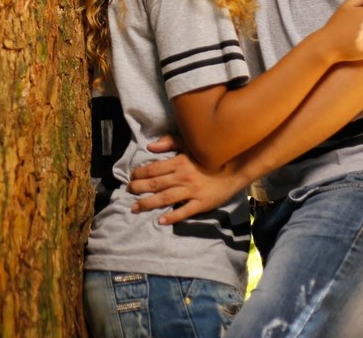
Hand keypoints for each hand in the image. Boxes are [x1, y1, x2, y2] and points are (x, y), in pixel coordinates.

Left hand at [127, 137, 247, 225]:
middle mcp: (183, 177)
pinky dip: (171, 217)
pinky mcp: (201, 204)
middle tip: (128, 192)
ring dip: (148, 203)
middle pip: (156, 184)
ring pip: (165, 198)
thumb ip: (170, 142)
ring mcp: (192, 191)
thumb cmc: (209, 157)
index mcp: (180, 162)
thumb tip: (150, 146)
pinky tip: (160, 220)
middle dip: (138, 188)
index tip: (131, 176)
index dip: (139, 173)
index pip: (154, 168)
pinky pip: (184, 211)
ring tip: (135, 208)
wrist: (234, 170)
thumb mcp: (191, 145)